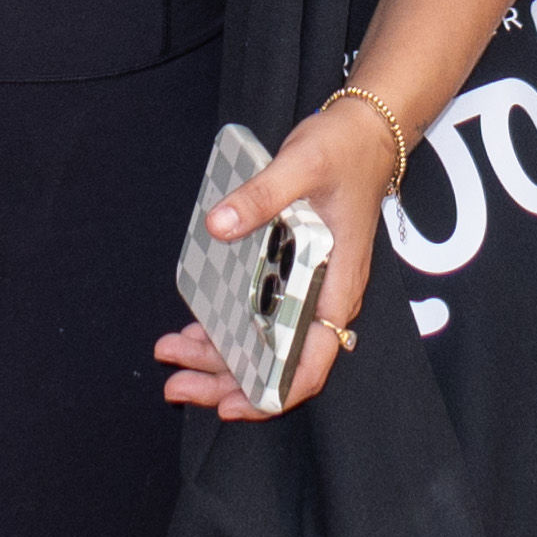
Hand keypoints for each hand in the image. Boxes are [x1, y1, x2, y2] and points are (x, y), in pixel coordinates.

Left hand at [154, 91, 406, 417]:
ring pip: (264, 344)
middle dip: (225, 380)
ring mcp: (309, 290)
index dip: (272, 393)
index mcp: (336, 286)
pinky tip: (194, 327)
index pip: (310, 363)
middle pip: (277, 363)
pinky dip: (227, 328)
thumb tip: (218, 226)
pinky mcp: (295, 276)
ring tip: (171, 353)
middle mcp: (324, 299)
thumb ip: (262, 196)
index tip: (230, 403)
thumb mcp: (302, 166)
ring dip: (219, 357)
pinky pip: (261, 316)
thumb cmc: (343, 151)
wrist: (366, 133)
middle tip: (175, 386)